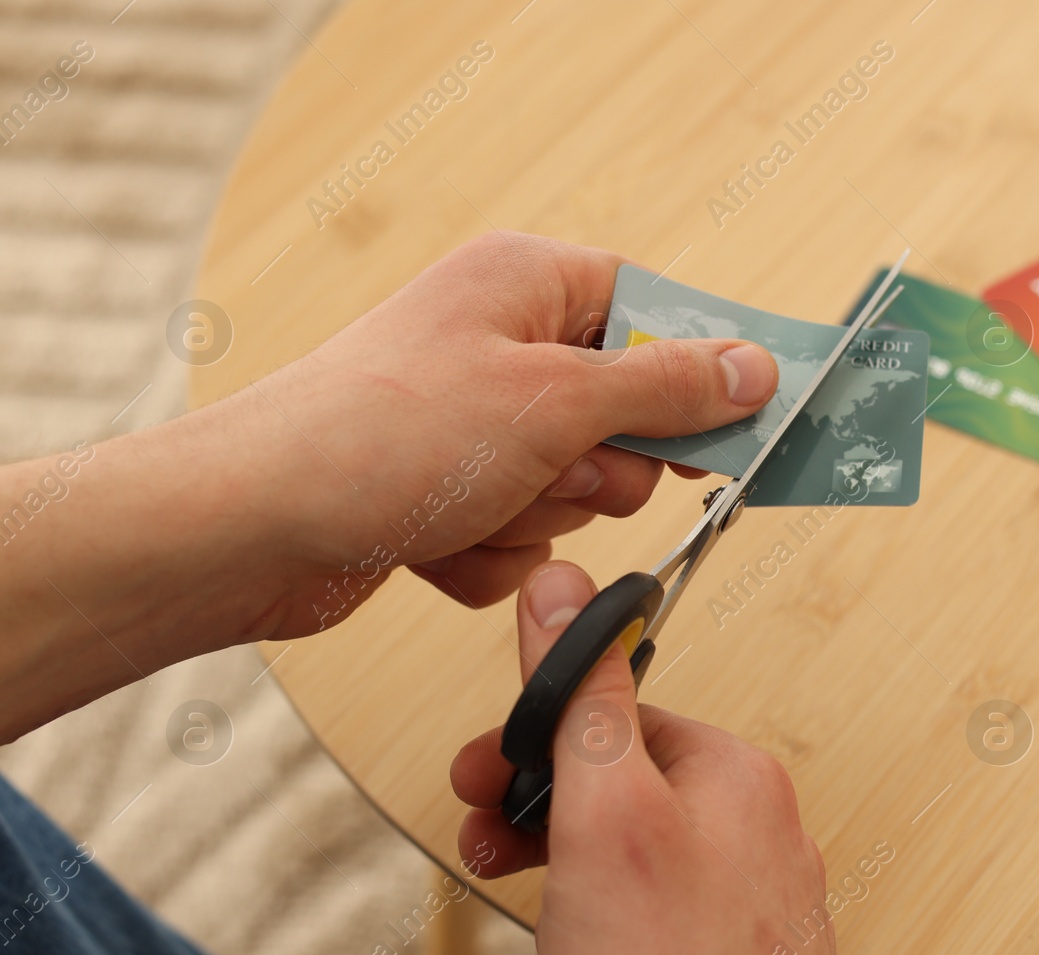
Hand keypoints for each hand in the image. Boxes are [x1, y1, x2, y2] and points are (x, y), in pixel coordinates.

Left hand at [234, 232, 776, 633]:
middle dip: (597, 468)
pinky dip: (489, 553)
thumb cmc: (387, 438)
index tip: (737, 424)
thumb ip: (665, 389)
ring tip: (472, 505)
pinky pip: (520, 537)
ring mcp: (470, 426)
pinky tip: (431, 540)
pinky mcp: (445, 495)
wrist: (252, 529)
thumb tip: (754, 366)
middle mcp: (498, 345)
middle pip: (622, 414)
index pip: (651, 310)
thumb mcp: (554, 403)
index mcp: (525, 285)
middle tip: (559, 471)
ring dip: (538, 518)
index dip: (695, 371)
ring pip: (574, 490)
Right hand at [451, 562, 844, 954]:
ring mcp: (752, 899)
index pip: (617, 713)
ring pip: (636, 847)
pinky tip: (581, 952)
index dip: (535, 742)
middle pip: (623, 780)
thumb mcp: (604, 822)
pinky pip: (658, 907)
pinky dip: (604, 915)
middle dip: (541, 804)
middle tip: (485, 840)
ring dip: (564, 860)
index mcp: (737, 775)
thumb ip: (582, 701)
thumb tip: (565, 590)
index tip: (480, 775)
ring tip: (527, 904)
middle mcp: (758, 828)